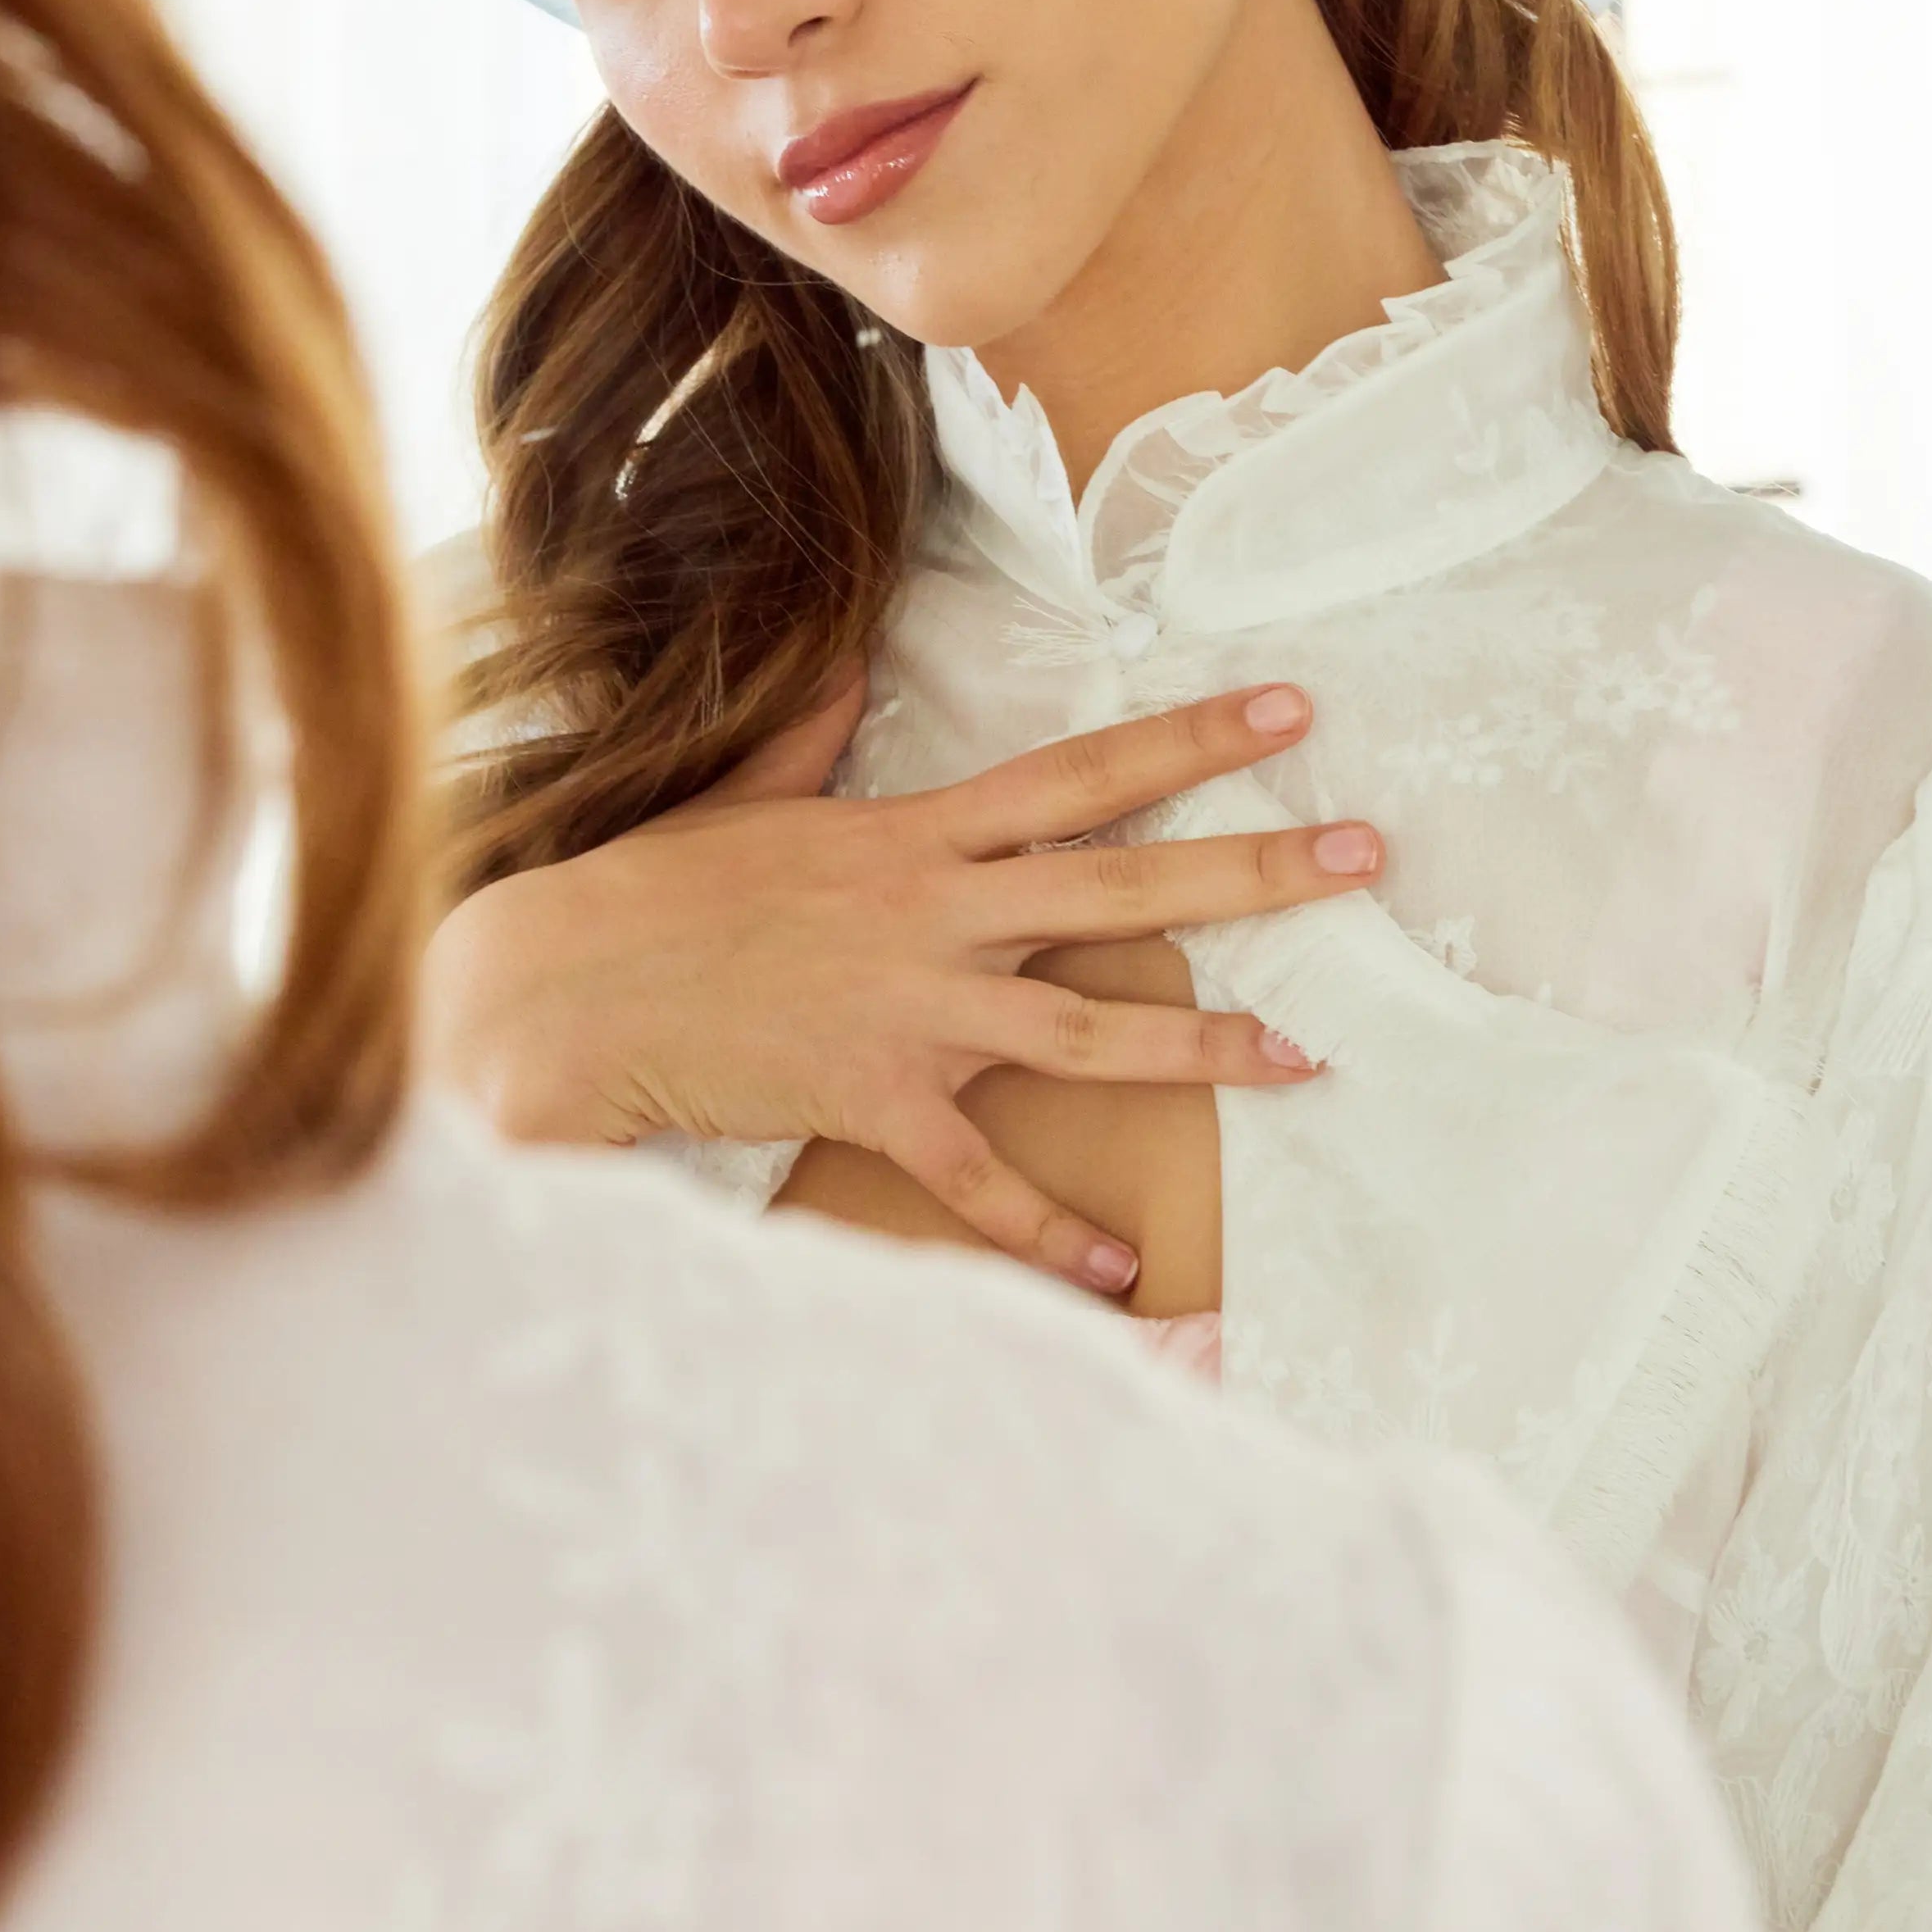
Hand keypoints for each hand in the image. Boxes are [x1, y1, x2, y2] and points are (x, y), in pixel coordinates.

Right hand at [421, 676, 1379, 1295]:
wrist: (564, 992)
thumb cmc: (652, 895)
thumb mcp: (744, 797)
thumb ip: (817, 732)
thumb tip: (857, 661)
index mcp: (914, 834)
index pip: (1081, 772)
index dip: (1192, 736)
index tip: (1293, 711)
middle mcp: (935, 913)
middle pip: (1123, 882)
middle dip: (1254, 866)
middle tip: (1367, 854)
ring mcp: (913, 1011)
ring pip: (1087, 1027)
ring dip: (1202, 1044)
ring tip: (1307, 1056)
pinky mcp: (876, 1103)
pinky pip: (980, 1180)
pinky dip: (1047, 1232)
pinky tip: (1119, 1270)